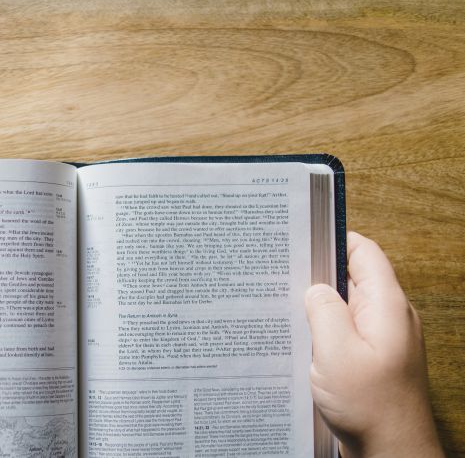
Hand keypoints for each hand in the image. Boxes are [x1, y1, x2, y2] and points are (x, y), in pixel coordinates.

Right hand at [305, 232, 442, 456]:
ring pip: (346, 306)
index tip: (303, 237)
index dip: (334, 239)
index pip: (364, 252)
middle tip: (283, 275)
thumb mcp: (335, 351)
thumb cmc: (370, 405)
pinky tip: (303, 340)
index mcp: (386, 305)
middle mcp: (388, 316)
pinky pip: (346, 331)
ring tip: (287, 308)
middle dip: (318, 275)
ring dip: (319, 307)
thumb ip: (323, 310)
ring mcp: (382, 338)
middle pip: (353, 277)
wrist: (391, 450)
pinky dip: (324, 330)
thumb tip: (314, 288)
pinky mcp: (373, 358)